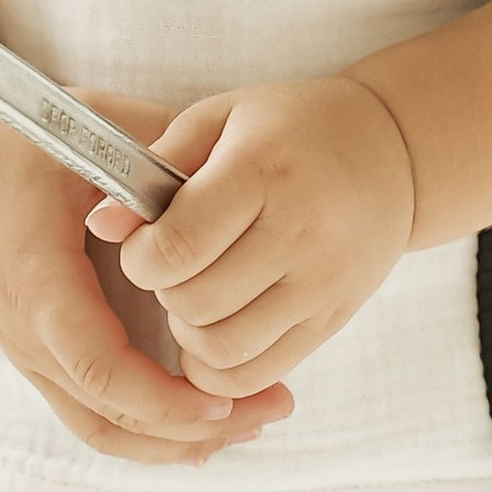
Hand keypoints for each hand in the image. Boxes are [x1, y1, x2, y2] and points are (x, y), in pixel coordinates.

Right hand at [0, 90, 293, 463]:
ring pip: (99, 427)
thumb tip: (233, 187)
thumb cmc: (12, 137)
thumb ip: (158, 162)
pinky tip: (194, 430)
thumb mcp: (86, 134)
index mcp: (38, 281)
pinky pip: (87, 411)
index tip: (225, 399)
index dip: (165, 397)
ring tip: (246, 425)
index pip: (100, 367)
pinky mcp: (31, 349)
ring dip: (171, 440)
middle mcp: (25, 330)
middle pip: (110, 414)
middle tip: (270, 409)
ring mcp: (24, 347)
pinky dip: (142, 429)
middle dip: (190, 428)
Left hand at [86, 75, 415, 398]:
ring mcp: (322, 284)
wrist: (390, 154)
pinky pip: (257, 373)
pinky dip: (219, 366)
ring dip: (188, 332)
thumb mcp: (221, 118)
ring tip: (194, 294)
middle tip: (170, 265)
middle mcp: (301, 232)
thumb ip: (157, 164)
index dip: (141, 256)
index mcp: (265, 170)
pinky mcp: (331, 321)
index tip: (144, 242)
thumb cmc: (290, 128)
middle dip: (162, 291)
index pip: (179, 244)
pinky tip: (216, 328)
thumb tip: (101, 223)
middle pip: (195, 302)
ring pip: (222, 349)